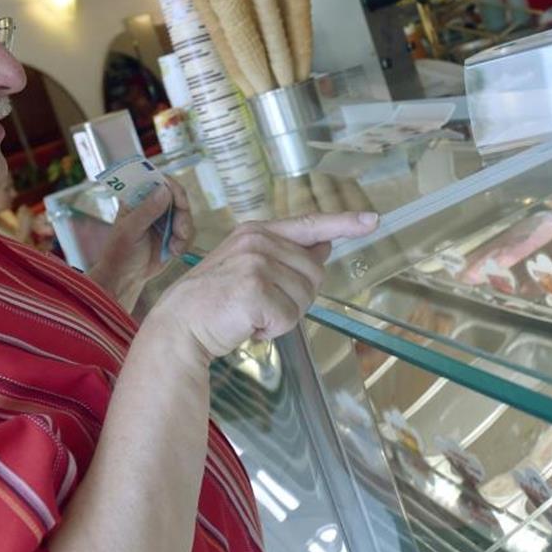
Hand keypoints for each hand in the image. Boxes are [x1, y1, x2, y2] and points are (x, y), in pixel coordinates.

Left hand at [89, 175, 193, 309]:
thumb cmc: (120, 252)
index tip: (179, 200)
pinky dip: (185, 242)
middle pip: (177, 196)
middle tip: (180, 231)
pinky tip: (174, 252)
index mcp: (136, 197)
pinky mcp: (173, 233)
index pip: (157, 179)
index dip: (171, 186)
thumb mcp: (130, 231)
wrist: (126, 278)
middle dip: (182, 214)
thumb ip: (147, 210)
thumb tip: (165, 190)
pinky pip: (188, 230)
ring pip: (186, 214)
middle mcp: (152, 204)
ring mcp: (164, 218)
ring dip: (184, 230)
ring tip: (174, 246)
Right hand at [144, 211, 378, 364]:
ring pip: (305, 297)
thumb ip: (282, 255)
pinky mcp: (255, 290)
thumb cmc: (212, 302)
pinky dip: (272, 331)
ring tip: (250, 314)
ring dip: (283, 316)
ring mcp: (256, 264)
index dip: (344, 222)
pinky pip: (289, 318)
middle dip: (296, 297)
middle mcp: (258, 242)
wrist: (178, 327)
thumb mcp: (246, 267)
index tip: (372, 220)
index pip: (309, 224)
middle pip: (315, 272)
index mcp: (257, 232)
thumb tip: (323, 246)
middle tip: (261, 305)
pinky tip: (247, 326)